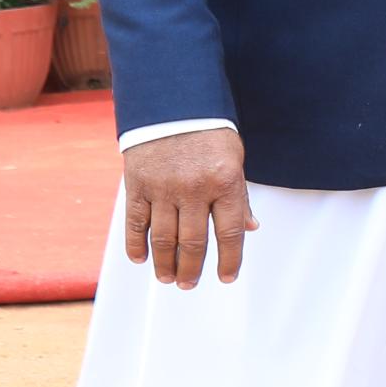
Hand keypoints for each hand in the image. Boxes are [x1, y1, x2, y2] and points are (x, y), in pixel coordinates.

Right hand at [122, 127, 254, 287]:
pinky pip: (136, 222)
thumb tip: (249, 229)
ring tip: (168, 278)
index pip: (230, 233)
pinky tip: (141, 259)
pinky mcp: (137, 184)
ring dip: (166, 264)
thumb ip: (239, 197)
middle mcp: (195, 188)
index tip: (226, 278)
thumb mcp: (234, 160)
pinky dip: (137, 244)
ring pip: (164, 239)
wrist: (172, 102)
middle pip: (194, 242)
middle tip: (189, 284)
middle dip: (192, 269)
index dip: (229, 261)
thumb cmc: (208, 132)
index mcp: (225, 182)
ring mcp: (163, 188)